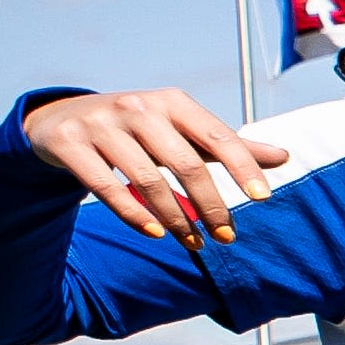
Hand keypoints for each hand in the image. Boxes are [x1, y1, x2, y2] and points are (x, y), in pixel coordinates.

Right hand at [21, 89, 281, 243]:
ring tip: (194, 242)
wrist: (61, 118)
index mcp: (172, 102)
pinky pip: (106, 187)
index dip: (242, 167)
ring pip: (147, 180)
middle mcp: (138, 108)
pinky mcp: (70, 143)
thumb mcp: (181, 130)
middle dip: (210, 205)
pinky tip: (156, 233)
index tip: (262, 198)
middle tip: (227, 236)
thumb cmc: (136, 128)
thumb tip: (283, 157)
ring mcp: (101, 124)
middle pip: (185, 164)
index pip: (217, 136)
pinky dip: (134, 215)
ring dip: (176, 219)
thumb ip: (227, 146)